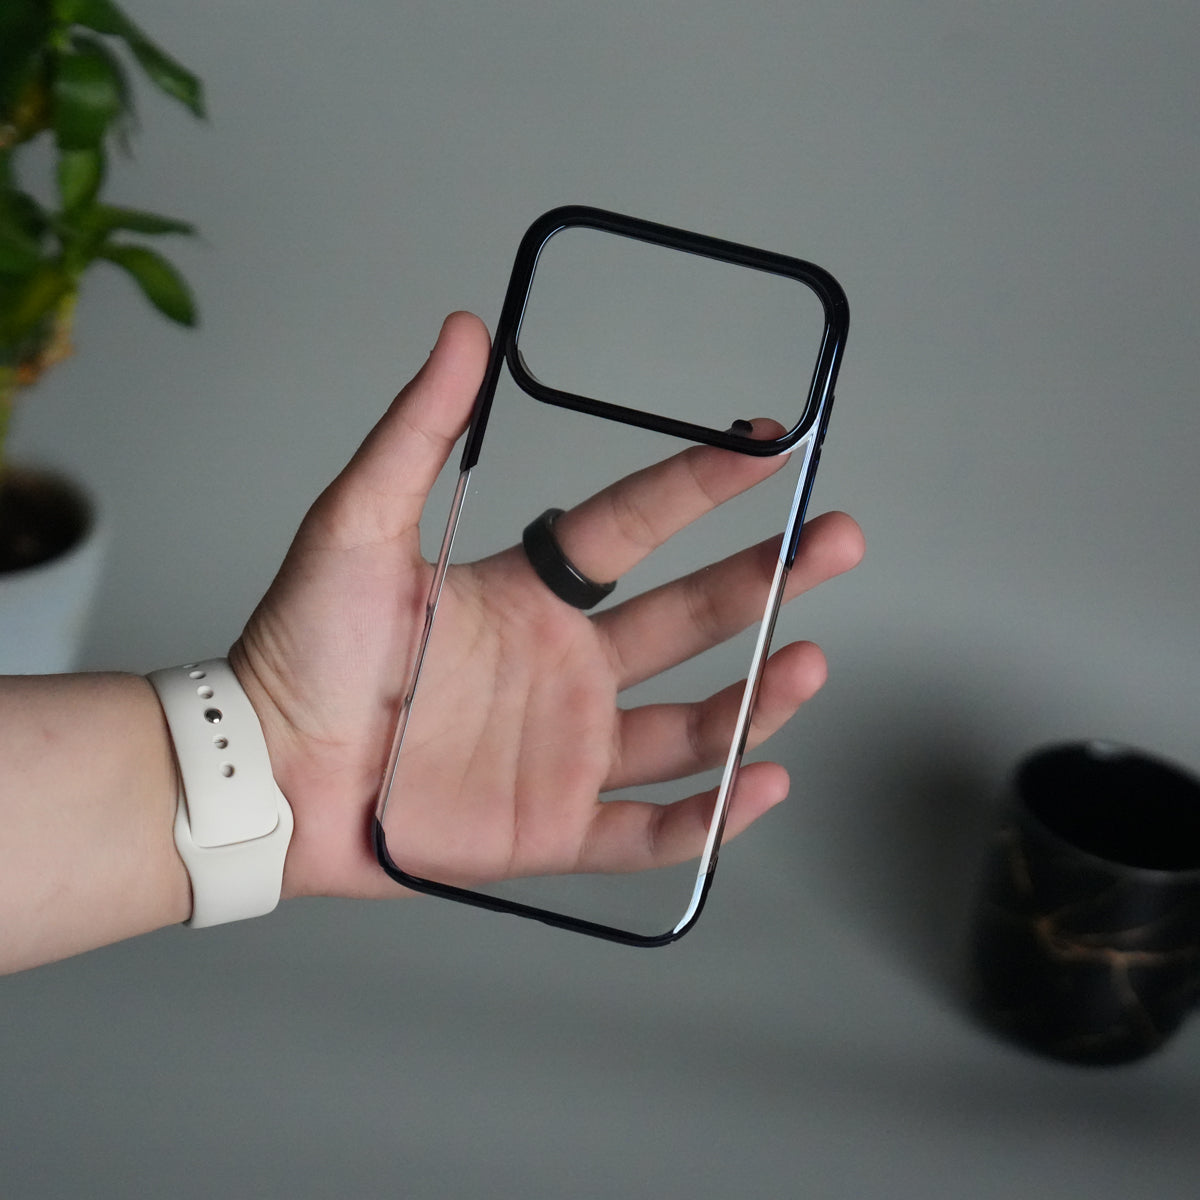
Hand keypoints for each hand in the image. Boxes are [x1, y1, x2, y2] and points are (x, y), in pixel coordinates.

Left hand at [230, 312, 863, 899]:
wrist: (267, 771)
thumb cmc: (301, 647)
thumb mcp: (355, 526)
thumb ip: (414, 433)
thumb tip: (462, 331)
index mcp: (527, 595)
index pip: (636, 529)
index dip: (702, 483)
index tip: (767, 441)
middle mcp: (564, 668)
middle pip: (689, 620)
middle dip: (768, 579)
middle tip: (838, 539)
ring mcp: (566, 749)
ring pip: (687, 726)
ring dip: (755, 699)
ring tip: (808, 661)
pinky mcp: (554, 826)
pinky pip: (650, 829)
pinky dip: (709, 815)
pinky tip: (761, 779)